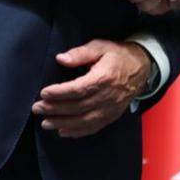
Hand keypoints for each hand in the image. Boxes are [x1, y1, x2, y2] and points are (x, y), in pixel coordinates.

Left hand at [33, 40, 150, 137]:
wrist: (142, 67)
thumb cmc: (117, 55)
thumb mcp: (100, 47)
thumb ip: (80, 53)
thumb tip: (60, 59)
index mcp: (104, 78)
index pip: (78, 89)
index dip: (59, 93)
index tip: (43, 93)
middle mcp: (108, 96)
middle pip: (78, 107)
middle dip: (55, 109)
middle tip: (37, 108)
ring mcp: (111, 109)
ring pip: (84, 121)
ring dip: (63, 124)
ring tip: (46, 123)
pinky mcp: (112, 116)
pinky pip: (94, 127)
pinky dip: (78, 132)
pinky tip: (63, 132)